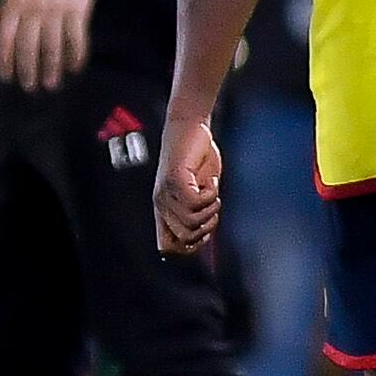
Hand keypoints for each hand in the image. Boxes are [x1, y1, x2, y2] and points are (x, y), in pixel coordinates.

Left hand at [0, 0, 99, 92]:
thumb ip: (0, 11)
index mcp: (17, 5)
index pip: (7, 36)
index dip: (5, 58)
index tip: (7, 77)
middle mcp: (35, 9)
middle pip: (29, 45)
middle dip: (28, 68)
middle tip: (29, 87)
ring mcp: (57, 10)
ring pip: (52, 45)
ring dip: (51, 67)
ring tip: (50, 84)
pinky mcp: (78, 10)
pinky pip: (76, 37)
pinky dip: (76, 54)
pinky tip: (74, 68)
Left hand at [154, 117, 221, 256]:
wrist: (191, 128)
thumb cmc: (198, 161)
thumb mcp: (200, 194)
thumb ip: (198, 214)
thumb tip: (201, 240)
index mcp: (164, 211)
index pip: (167, 247)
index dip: (190, 248)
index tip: (206, 233)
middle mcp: (161, 204)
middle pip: (186, 238)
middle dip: (207, 228)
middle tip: (213, 206)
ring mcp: (166, 192)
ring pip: (192, 222)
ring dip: (211, 209)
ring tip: (212, 190)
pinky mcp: (175, 179)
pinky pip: (196, 202)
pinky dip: (211, 194)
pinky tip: (210, 181)